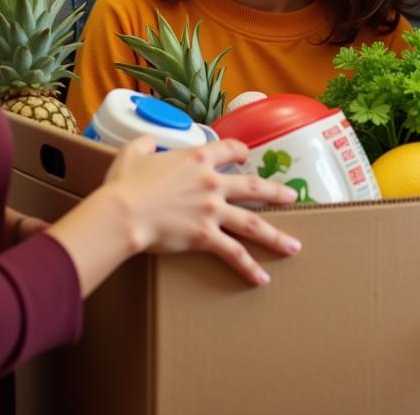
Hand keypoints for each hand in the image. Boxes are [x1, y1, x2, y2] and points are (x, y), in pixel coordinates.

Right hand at [103, 135, 301, 285]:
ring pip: (252, 222)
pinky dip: (249, 267)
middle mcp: (212, 182)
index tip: (247, 155)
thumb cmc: (125, 184)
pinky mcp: (206, 236)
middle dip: (275, 192)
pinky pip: (233, 253)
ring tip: (294, 246)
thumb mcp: (132, 153)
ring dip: (275, 235)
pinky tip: (262, 278)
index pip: (228, 148)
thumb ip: (145, 143)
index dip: (240, 150)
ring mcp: (212, 210)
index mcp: (197, 157)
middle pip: (252, 186)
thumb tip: (150, 141)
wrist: (124, 212)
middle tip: (293, 197)